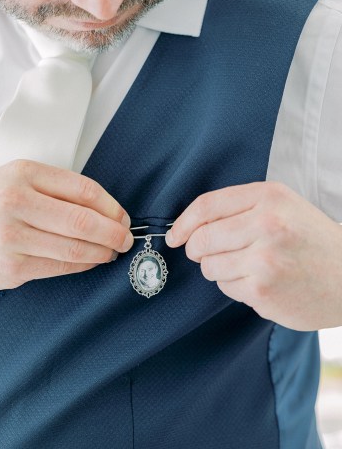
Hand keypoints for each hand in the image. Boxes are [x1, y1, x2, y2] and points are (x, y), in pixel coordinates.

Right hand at [0, 160, 132, 290]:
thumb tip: (104, 209)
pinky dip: (82, 265)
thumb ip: (55, 188)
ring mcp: (12, 238)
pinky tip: (89, 261)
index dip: (112, 207)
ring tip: (110, 252)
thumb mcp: (13, 179)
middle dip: (115, 233)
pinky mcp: (11, 268)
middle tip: (126, 238)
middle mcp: (16, 203)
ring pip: (75, 249)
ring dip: (102, 252)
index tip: (123, 217)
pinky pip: (60, 267)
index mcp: (23, 174)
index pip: (84, 190)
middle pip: (84, 222)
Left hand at [166, 182, 341, 330]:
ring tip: (246, 266)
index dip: (183, 222)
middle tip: (207, 253)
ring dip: (218, 269)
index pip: (207, 205)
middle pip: (201, 238)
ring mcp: (264, 259)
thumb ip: (240, 208)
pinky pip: (226, 287)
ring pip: (209, 266)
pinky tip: (259, 281)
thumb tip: (190, 226)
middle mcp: (266, 224)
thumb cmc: (311, 239)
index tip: (174, 236)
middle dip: (196, 249)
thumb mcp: (282, 206)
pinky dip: (235, 286)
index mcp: (268, 197)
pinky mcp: (263, 290)